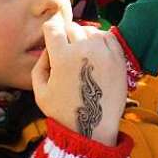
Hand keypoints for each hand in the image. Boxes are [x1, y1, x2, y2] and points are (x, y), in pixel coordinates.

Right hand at [32, 14, 127, 145]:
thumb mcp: (40, 92)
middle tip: (66, 52)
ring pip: (90, 30)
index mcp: (62, 56)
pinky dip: (101, 40)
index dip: (50, 31)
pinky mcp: (118, 58)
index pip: (53, 27)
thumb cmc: (64, 113)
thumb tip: (49, 48)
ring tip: (81, 55)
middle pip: (71, 27)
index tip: (52, 38)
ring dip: (84, 38)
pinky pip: (108, 36)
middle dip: (66, 37)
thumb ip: (40, 64)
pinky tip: (96, 53)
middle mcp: (84, 50)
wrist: (93, 130)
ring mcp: (104, 52)